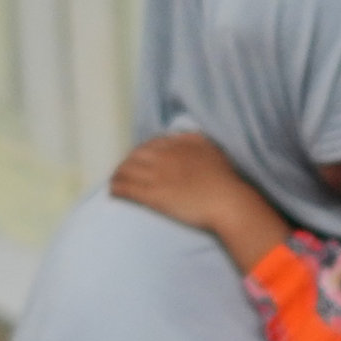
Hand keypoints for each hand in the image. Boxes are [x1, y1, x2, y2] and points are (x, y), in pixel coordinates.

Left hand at [109, 131, 293, 264]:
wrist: (227, 201)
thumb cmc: (227, 181)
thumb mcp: (214, 151)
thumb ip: (198, 143)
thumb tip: (189, 139)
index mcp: (180, 143)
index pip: (153, 143)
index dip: (144, 152)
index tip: (141, 160)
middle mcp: (166, 155)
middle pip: (137, 155)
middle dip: (127, 163)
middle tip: (123, 172)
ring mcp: (158, 175)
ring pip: (127, 170)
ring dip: (118, 175)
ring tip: (114, 182)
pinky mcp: (153, 195)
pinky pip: (128, 188)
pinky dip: (117, 189)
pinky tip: (113, 193)